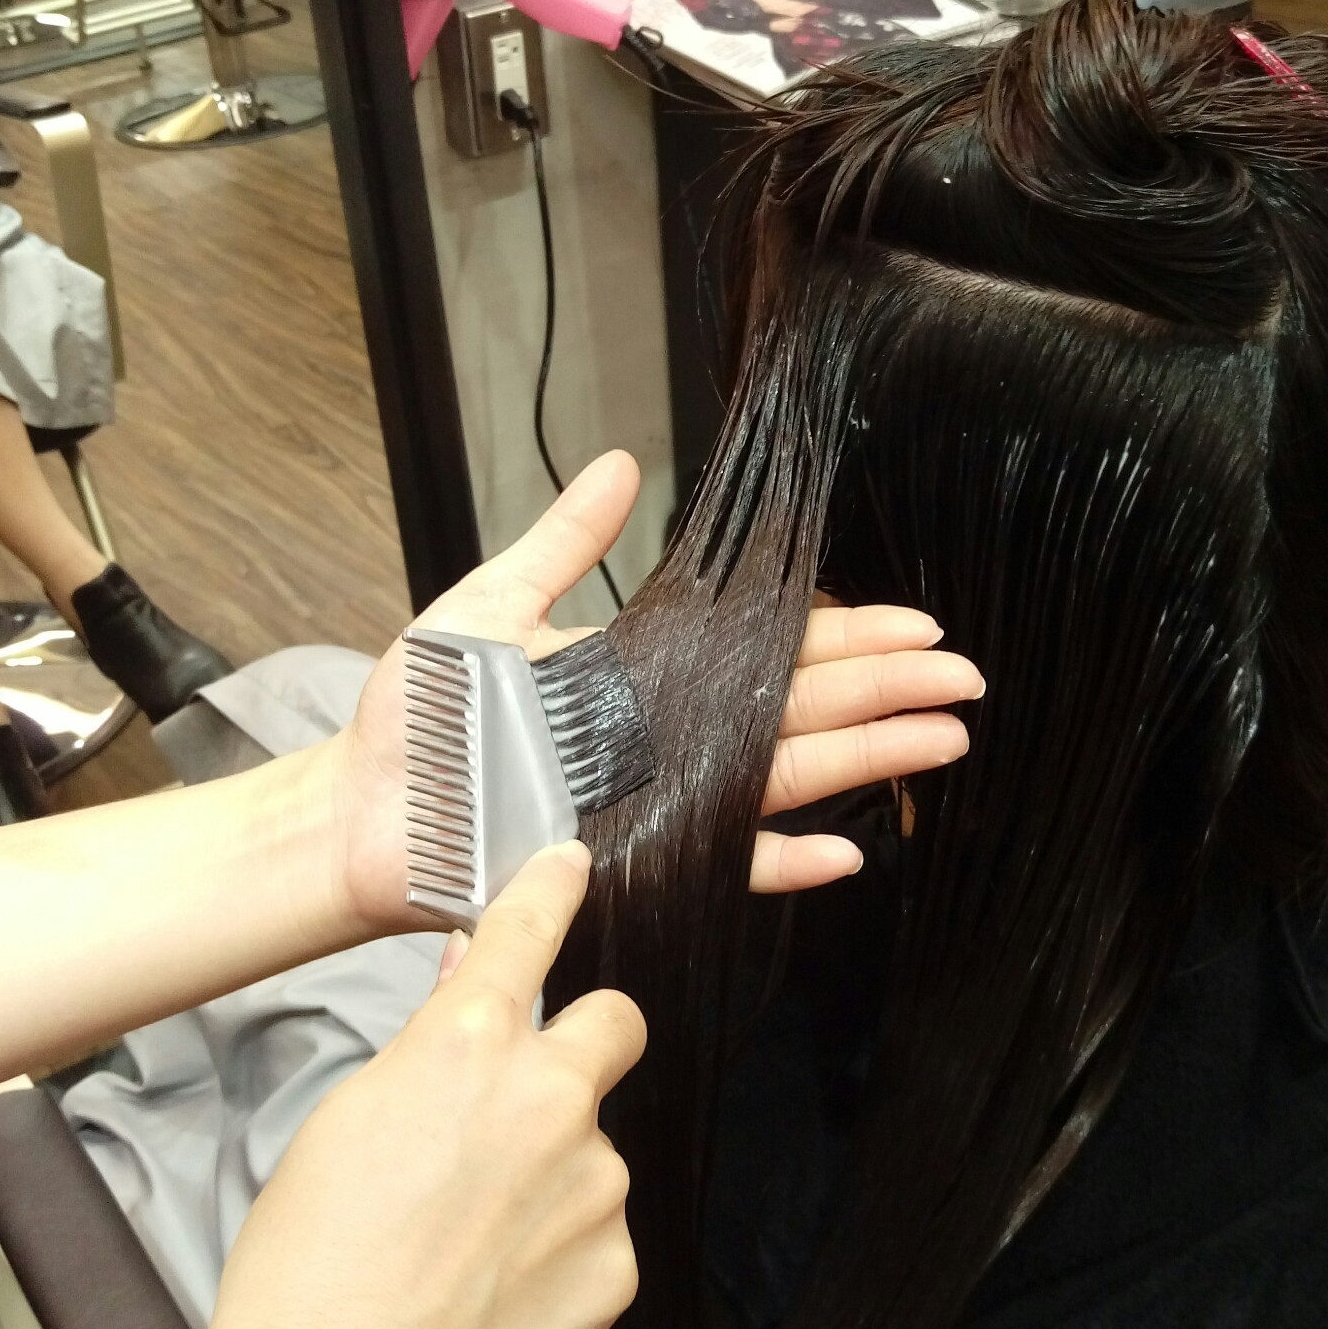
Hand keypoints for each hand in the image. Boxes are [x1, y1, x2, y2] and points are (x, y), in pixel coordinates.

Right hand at [198, 845, 640, 1328]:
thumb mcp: (344, 1121)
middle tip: (540, 1093)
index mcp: (467, 1045)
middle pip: (617, 1022)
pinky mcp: (618, 1264)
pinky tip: (495, 1293)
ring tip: (470, 1246)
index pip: (529, 930)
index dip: (554, 889)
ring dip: (556, 1175)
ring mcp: (595, 1184)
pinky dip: (561, 1254)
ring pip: (596, 1148)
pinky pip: (600, 1233)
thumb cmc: (308, 1268)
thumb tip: (468, 987)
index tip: (572, 868)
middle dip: (589, 1039)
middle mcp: (549, 1099)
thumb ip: (427, 1048)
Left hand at [332, 449, 980, 928]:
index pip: (766, 647)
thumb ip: (563, 544)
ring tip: (946, 739)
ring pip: (785, 777)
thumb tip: (623, 464)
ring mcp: (659, 799)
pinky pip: (726, 864)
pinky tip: (851, 847)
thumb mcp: (488, 605)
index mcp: (646, 669)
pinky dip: (787, 861)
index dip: (842, 633)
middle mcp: (668, 735)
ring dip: (867, 758)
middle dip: (886, 690)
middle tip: (966, 677)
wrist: (361, 810)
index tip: (915, 621)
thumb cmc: (414, 715)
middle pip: (798, 708)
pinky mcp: (635, 858)